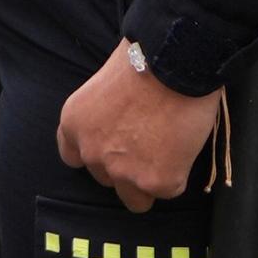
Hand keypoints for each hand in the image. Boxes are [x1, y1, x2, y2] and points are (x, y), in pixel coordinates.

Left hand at [55, 43, 225, 212]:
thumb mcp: (103, 85)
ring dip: (148, 179)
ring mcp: (123, 171)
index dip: (97, 152)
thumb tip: (118, 124)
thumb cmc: (144, 58)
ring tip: (168, 151)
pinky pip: (167, 191)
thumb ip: (103, 114)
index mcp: (74, 124)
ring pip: (134, 198)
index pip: (73, 158)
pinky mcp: (157, 181)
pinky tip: (184, 148)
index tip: (114, 144)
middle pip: (106, 178)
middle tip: (150, 141)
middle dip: (126, 165)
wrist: (174, 61)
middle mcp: (91, 152)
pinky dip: (178, 175)